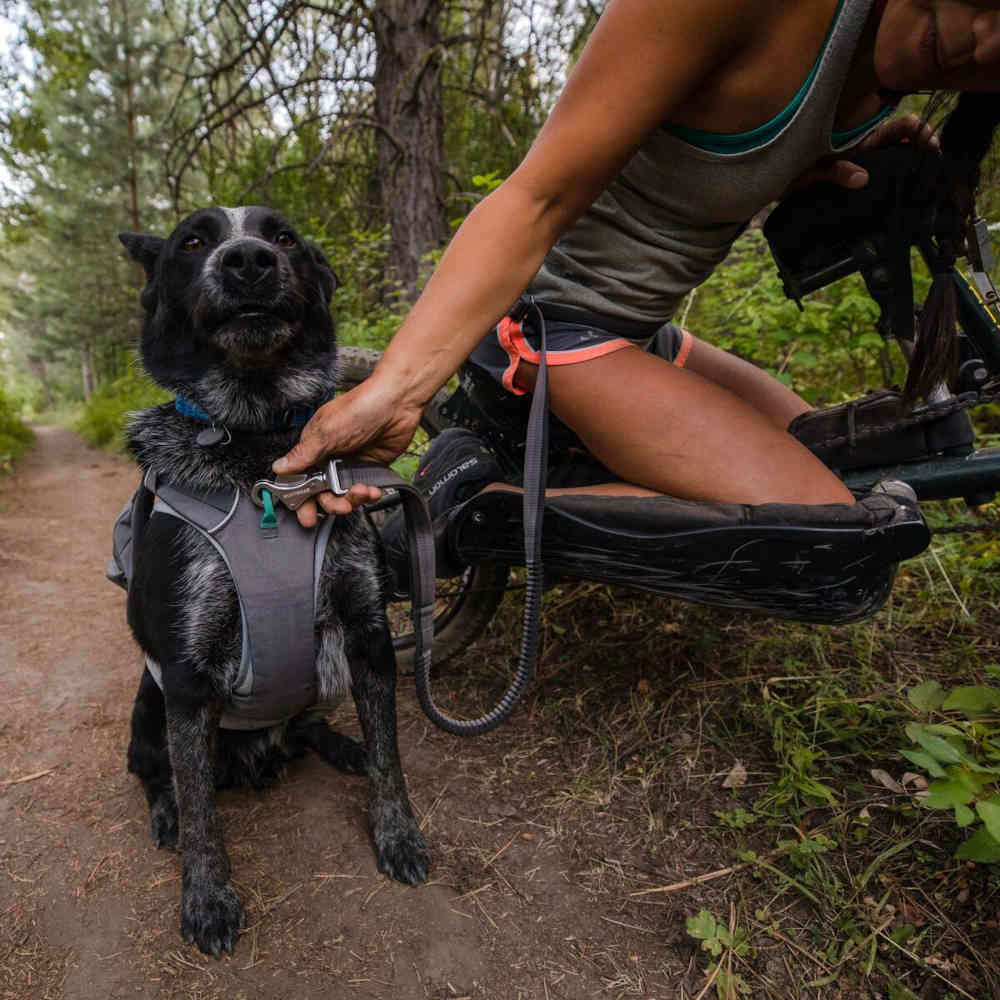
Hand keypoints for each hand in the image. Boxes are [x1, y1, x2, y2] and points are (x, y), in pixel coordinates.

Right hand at [273, 375, 422, 526]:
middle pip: (322, 494)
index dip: (301, 499)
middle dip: (330, 505)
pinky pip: (365, 491)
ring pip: (344, 495)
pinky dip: (369, 495)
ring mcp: (350, 465)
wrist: (398, 403)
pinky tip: (374, 490)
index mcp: (313, 449)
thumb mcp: (327, 432)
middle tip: (341, 507)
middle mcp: (329, 459)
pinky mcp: (369, 469)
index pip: (300, 480)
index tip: (307, 515)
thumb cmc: (360, 408)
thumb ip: (304, 454)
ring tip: (362, 492)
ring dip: (352, 500)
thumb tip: (279, 468)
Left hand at [785, 112, 940, 193]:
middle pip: (904, 142)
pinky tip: (910, 194)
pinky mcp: (859, 187)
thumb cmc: (794, 175)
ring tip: (928, 174)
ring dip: (915, 165)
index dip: (915, 128)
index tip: (927, 140)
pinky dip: (899, 185)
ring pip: (898, 161)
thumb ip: (836, 171)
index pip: (896, 126)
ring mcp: (865, 169)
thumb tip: (862, 177)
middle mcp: (867, 153)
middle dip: (923, 144)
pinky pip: (884, 183)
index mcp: (860, 142)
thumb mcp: (813, 171)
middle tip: (933, 154)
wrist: (777, 189)